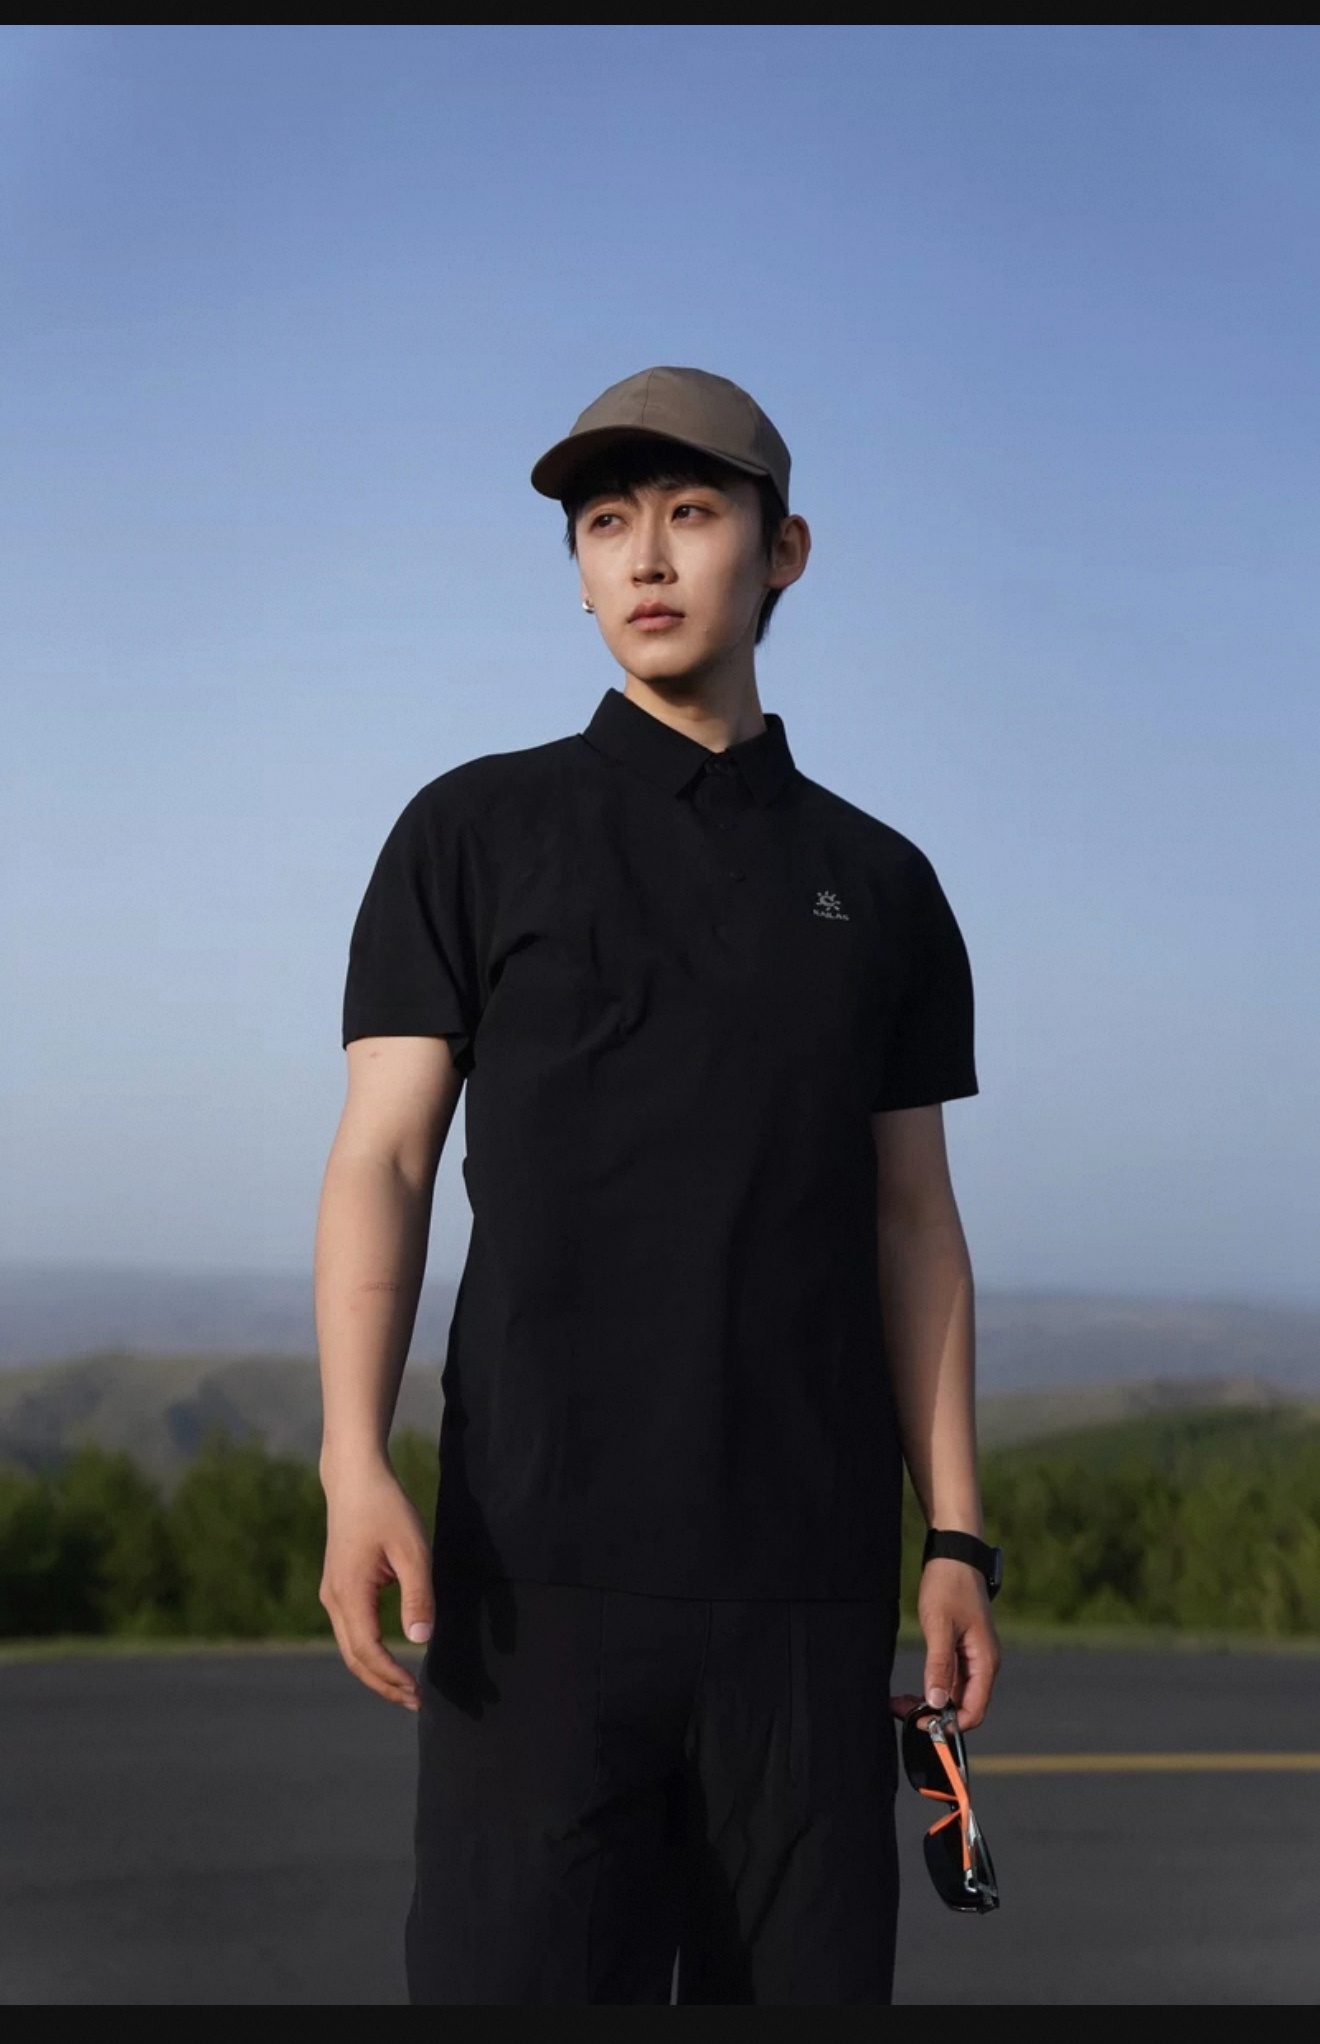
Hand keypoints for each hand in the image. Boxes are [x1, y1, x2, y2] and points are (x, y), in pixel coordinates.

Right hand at [319, 1459, 434, 1710]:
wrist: (354, 1478)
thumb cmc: (386, 1509)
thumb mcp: (412, 1550)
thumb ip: (417, 1595)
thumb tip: (420, 1639)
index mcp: (349, 1593)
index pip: (369, 1651)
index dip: (392, 1676)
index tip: (417, 1692)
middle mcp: (333, 1599)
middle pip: (354, 1659)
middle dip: (383, 1685)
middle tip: (415, 1702)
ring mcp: (332, 1594)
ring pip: (350, 1647)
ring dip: (376, 1672)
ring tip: (405, 1688)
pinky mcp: (337, 1586)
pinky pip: (351, 1631)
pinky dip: (369, 1652)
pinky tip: (390, 1658)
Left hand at [890, 1558, 1000, 1731]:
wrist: (954, 1556)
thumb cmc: (949, 1587)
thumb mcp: (940, 1626)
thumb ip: (939, 1666)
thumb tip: (937, 1703)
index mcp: (985, 1662)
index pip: (974, 1711)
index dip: (949, 1725)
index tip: (921, 1723)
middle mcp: (983, 1665)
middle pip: (963, 1706)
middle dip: (935, 1715)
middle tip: (902, 1711)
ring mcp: (973, 1658)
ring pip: (954, 1695)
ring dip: (931, 1702)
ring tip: (900, 1702)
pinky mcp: (962, 1651)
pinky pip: (950, 1680)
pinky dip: (932, 1687)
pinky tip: (911, 1690)